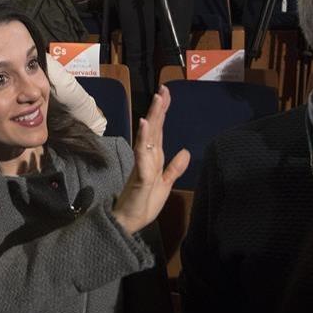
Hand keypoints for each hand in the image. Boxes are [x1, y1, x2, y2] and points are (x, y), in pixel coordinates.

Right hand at [111, 86, 189, 234]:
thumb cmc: (143, 204)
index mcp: (153, 159)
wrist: (128, 223)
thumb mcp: (165, 184)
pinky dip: (144, 140)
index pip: (159, 131)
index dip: (162, 113)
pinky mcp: (141, 175)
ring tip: (156, 100)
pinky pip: (143, 155)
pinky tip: (146, 126)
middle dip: (158, 109)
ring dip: (152, 118)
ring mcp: (142, 165)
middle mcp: (146, 157)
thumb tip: (184, 151)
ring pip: (148, 137)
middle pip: (154, 129)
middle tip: (163, 89)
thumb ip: (174, 168)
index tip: (166, 94)